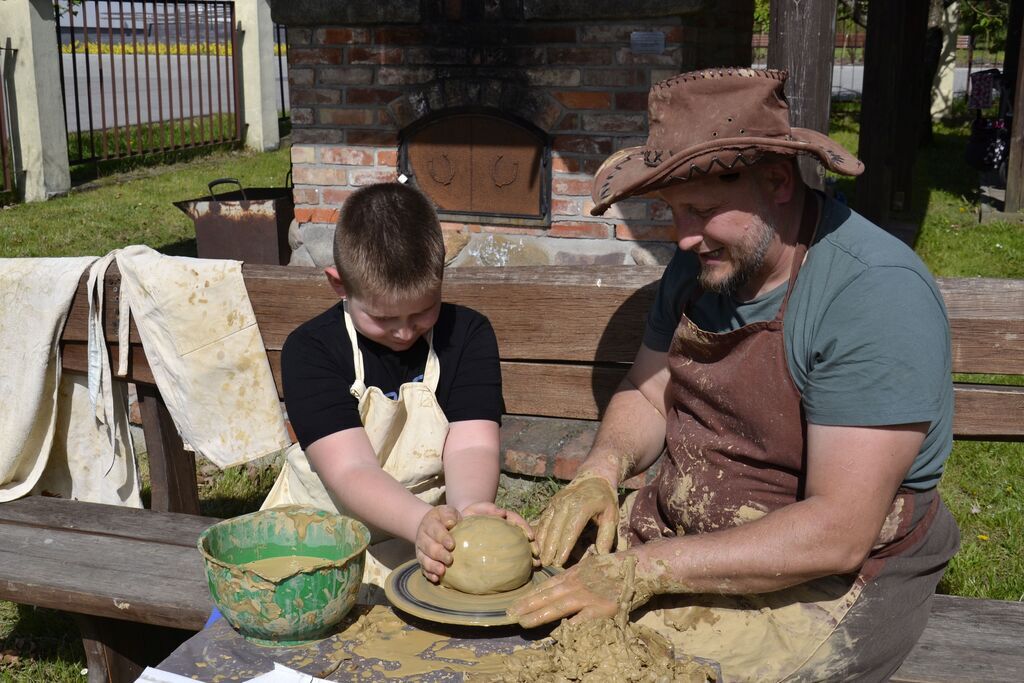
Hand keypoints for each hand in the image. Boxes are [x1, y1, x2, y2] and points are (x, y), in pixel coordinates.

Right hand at [415, 505, 459, 582]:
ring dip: (432, 565)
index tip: (452, 544)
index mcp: (430, 522)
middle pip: (429, 546)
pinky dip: (429, 574)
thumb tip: (452, 522)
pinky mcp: (422, 560)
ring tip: (442, 571)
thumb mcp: (448, 512)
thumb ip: (450, 515)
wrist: (432, 524)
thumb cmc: (446, 519)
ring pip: (424, 559)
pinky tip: (435, 578)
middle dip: (439, 554)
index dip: (442, 537)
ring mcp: (421, 549)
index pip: (435, 530)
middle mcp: (422, 536)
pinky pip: (423, 568)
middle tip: (450, 559)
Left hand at [461, 501, 538, 566]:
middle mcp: (509, 530)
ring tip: (536, 564)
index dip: (526, 528)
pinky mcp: (501, 550)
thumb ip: (489, 508)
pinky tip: (526, 570)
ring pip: (521, 547)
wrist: (462, 523)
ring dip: (531, 555)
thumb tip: (503, 512)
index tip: (531, 537)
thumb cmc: (473, 514)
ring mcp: (506, 540)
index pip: (519, 522)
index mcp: (506, 519)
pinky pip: (512, 556)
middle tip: (537, 553)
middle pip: (524, 537)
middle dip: (533, 545)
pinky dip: (520, 562)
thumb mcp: (479, 508)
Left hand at [507, 551, 652, 627]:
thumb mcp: (591, 565)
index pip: (546, 586)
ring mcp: (588, 596)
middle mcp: (577, 584)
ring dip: (538, 615)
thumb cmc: (617, 567)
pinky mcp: (601, 609)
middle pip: (546, 596)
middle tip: (509, 614)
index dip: (530, 595)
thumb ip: (576, 575)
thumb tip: (562, 584)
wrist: (640, 568)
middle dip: (526, 606)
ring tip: (523, 622)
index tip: (515, 603)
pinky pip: (581, 621)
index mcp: (574, 574)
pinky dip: (569, 627)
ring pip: (558, 607)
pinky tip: (557, 633)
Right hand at [535, 474, 618, 567]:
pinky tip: (537, 545)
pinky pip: (543, 519)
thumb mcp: (611, 515)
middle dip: (550, 548)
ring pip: (546, 524)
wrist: (593, 477)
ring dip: (542, 541)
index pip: (571, 530)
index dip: (564, 547)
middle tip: (546, 564)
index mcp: (582, 506)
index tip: (559, 562)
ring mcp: (557, 502)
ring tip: (540, 558)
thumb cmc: (604, 499)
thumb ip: (606, 535)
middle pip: (555, 528)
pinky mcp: (552, 502)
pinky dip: (539, 532)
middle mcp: (566, 503)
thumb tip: (602, 554)